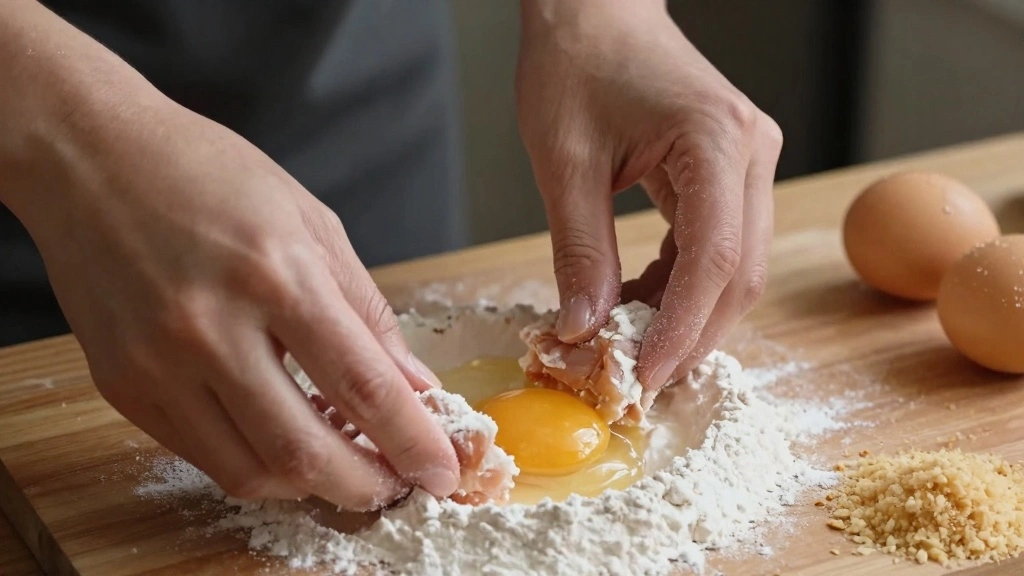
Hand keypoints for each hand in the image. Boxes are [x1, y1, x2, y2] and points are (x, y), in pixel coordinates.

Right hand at [17, 99, 459, 509]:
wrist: (89, 159)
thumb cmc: (209, 176)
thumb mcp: (312, 223)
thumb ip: (367, 312)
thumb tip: (413, 385)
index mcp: (276, 275)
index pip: (362, 385)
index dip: (412, 440)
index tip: (441, 469)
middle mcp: (211, 327)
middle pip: (303, 450)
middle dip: (364, 486)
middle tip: (394, 486)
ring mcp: (157, 363)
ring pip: (248, 471)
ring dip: (309, 485)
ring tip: (341, 464)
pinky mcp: (121, 386)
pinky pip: (199, 454)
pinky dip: (253, 463)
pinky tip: (279, 440)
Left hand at [516, 0, 781, 390]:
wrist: (595, 9)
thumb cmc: (575, 64)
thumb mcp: (564, 162)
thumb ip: (579, 251)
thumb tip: (583, 329)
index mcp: (716, 141)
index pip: (715, 259)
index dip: (682, 328)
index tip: (646, 374)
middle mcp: (751, 153)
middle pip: (740, 273)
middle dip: (691, 333)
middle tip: (637, 374)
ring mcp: (748, 162)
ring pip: (736, 267)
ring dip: (686, 313)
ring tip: (628, 340)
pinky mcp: (730, 171)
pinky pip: (718, 245)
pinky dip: (681, 283)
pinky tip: (636, 297)